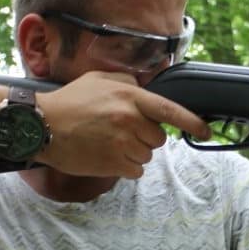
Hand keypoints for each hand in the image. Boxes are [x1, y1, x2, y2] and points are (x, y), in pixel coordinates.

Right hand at [35, 71, 209, 177]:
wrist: (42, 125)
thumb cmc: (69, 101)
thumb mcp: (98, 79)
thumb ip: (127, 81)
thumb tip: (146, 86)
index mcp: (130, 96)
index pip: (170, 110)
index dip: (192, 122)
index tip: (206, 131)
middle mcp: (130, 119)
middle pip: (158, 138)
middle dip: (145, 137)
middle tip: (119, 131)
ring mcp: (122, 143)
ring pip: (146, 155)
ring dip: (133, 152)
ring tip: (108, 142)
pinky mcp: (114, 163)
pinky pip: (135, 170)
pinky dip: (125, 166)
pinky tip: (106, 155)